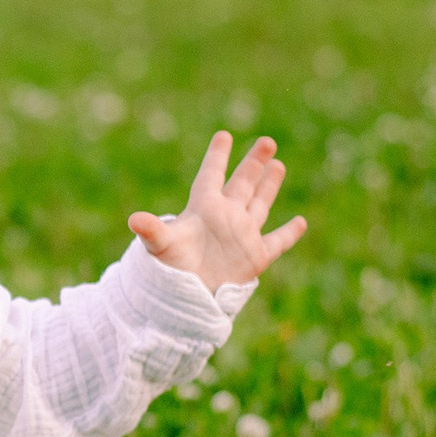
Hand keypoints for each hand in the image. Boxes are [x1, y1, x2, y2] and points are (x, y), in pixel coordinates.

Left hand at [128, 132, 305, 292]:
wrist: (185, 300)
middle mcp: (225, 217)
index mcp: (204, 208)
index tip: (223, 135)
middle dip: (254, 163)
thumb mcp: (161, 246)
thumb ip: (152, 230)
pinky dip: (289, 233)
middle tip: (267, 141)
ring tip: (277, 165)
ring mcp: (242, 235)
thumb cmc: (170, 270)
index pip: (211, 175)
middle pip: (242, 184)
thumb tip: (134, 219)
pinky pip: (277, 242)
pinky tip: (301, 222)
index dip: (217, 156)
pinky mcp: (255, 257)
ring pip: (259, 204)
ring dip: (269, 186)